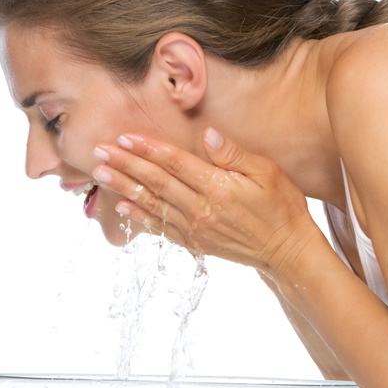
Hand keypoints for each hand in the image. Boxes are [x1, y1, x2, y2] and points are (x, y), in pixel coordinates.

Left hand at [92, 128, 317, 273]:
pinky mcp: (196, 243)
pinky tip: (123, 206)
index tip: (124, 137)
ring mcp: (196, 229)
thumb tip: (207, 135)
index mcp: (219, 188)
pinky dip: (140, 217)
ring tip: (100, 173)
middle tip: (98, 151)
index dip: (148, 149)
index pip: (175, 164)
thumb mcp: (268, 172)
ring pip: (153, 204)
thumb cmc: (283, 207)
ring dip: (124, 187)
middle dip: (125, 165)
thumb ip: (234, 154)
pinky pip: (162, 228)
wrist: (288, 252)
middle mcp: (202, 210)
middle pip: (156, 182)